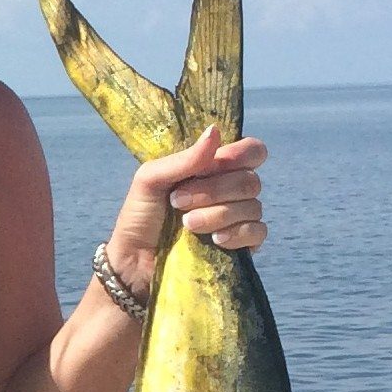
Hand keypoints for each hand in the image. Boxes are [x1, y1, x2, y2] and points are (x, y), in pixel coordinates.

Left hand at [106, 123, 267, 294]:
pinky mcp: (242, 245)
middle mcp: (232, 190)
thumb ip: (184, 158)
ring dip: (217, 214)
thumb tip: (214, 131)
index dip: (241, 155)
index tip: (214, 164)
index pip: (252, 151)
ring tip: (187, 224)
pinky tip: (215, 240)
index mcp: (214, 167)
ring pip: (253, 207)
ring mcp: (239, 217)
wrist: (134, 259)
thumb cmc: (141, 214)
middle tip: (178, 201)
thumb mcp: (151, 179)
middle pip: (250, 181)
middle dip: (213, 191)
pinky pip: (257, 232)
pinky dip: (237, 233)